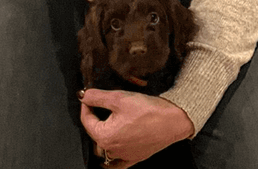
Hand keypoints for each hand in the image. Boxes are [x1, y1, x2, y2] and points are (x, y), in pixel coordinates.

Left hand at [79, 89, 194, 167]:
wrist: (173, 120)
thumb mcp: (118, 98)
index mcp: (105, 137)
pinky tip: (113, 149)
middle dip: (95, 118)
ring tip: (107, 120)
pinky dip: (113, 157)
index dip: (87, 104)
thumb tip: (84, 95)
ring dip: (103, 134)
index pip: (86, 120)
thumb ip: (97, 97)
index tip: (89, 96)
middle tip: (100, 104)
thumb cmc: (148, 111)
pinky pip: (118, 162)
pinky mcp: (135, 156)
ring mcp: (124, 155)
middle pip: (95, 133)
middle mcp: (112, 150)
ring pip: (104, 148)